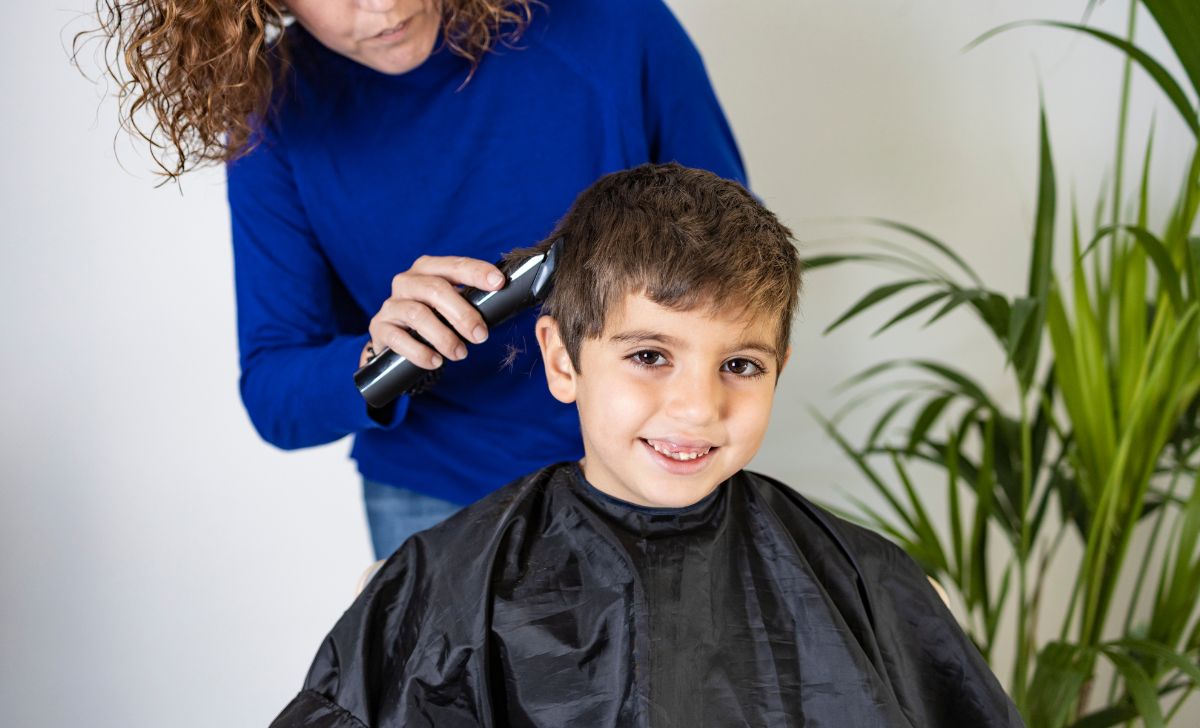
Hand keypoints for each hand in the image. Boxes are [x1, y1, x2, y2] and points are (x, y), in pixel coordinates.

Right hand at [362, 255, 504, 368]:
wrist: (396, 342)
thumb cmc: (432, 319)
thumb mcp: (450, 305)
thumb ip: (471, 301)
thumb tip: (504, 303)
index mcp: (428, 269)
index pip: (454, 265)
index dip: (476, 272)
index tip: (498, 283)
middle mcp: (406, 281)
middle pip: (436, 290)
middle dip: (463, 314)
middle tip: (481, 336)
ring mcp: (391, 304)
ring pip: (418, 315)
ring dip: (444, 337)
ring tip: (460, 354)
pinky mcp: (379, 328)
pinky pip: (399, 339)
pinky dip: (420, 352)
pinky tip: (436, 362)